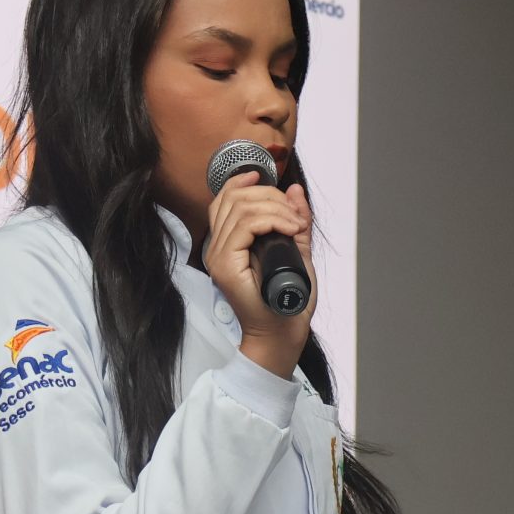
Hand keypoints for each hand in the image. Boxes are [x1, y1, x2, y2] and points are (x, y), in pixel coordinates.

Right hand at [200, 172, 314, 376]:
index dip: (244, 183)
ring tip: (297, 225)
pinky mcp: (225, 265)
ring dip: (276, 208)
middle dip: (270, 196)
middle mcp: (216, 248)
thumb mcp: (295, 251)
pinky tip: (291, 229)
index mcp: (226, 244)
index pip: (224, 200)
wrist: (280, 334)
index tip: (266, 179)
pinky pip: (246, 226)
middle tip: (294, 214)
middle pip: (233, 198)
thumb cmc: (286, 301)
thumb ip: (294, 221)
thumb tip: (294, 190)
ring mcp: (218, 256)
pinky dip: (273, 220)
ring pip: (241, 208)